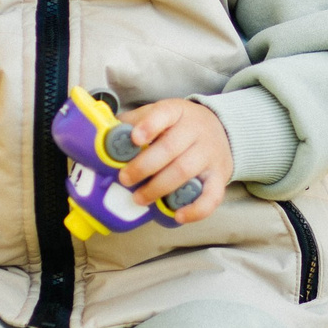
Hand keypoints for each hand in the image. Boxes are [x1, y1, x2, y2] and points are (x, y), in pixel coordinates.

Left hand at [114, 98, 230, 223]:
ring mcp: (210, 154)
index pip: (164, 113)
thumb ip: (135, 122)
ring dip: (159, 188)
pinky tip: (178, 216)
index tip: (134, 138)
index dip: (149, 126)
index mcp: (177, 112)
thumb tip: (104, 136)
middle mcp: (196, 130)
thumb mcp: (160, 114)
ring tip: (139, 199)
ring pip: (185, 172)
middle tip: (125, 179)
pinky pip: (212, 196)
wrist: (223, 129)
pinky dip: (196, 209)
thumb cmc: (180, 125)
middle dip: (144, 166)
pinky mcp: (220, 176)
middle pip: (170, 148)